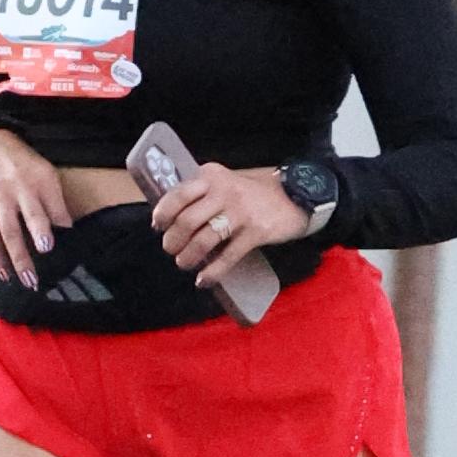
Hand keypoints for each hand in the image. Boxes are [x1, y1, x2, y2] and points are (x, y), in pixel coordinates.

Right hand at [0, 126, 71, 289]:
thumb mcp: (45, 174)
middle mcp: (18, 186)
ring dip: (17, 257)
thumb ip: (55, 201)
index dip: (59, 220)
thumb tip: (66, 229)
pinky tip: (4, 273)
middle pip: (30, 214)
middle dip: (38, 234)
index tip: (67, 239)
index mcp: (41, 178)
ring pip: (7, 230)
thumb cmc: (23, 167)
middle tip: (46, 253)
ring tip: (28, 280)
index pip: (54, 203)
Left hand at [144, 154, 305, 289]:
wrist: (298, 195)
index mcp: (211, 176)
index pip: (178, 194)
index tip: (158, 226)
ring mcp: (241, 211)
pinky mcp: (257, 231)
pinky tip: (204, 280)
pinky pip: (228, 256)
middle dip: (173, 240)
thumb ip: (202, 194)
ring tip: (184, 263)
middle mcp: (224, 191)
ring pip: (204, 240)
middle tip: (171, 249)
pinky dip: (212, 272)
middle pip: (187, 220)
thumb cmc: (253, 193)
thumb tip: (171, 218)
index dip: (163, 214)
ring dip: (188, 257)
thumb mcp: (225, 183)